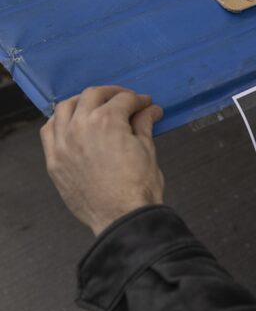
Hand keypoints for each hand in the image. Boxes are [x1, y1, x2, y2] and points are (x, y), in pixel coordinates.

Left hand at [40, 86, 164, 235]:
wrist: (121, 217)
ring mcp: (63, 143)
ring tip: (95, 107)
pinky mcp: (54, 160)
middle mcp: (80, 126)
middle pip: (93, 95)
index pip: (124, 100)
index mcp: (107, 121)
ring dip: (82, 102)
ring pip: (65, 107)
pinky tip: (71, 124)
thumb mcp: (148, 151)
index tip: (146, 105)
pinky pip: (49, 130)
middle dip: (112, 94)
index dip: (139, 100)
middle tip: (126, 100)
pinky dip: (60, 121)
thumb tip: (150, 111)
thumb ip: (144, 125)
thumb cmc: (138, 187)